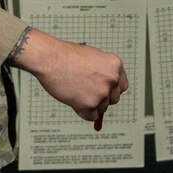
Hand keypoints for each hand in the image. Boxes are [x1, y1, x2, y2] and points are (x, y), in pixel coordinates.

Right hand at [14, 29, 128, 122]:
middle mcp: (112, 79)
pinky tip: (73, 100)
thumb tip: (106, 90)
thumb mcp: (93, 58)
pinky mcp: (90, 104)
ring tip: (76, 91)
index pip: (122, 86)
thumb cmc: (67, 56)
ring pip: (101, 108)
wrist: (50, 59)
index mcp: (115, 65)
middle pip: (114, 99)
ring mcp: (102, 92)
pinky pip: (91, 116)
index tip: (104, 92)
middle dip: (102, 99)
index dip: (112, 90)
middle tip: (87, 92)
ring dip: (91, 104)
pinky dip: (83, 112)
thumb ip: (103, 73)